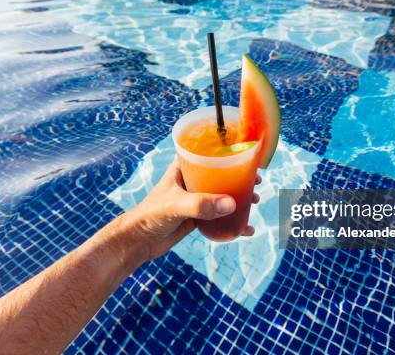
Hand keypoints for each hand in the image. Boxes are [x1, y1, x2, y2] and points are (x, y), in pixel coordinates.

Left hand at [121, 159, 260, 260]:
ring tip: (255, 200)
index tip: (248, 158)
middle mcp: (191, 181)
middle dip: (240, 176)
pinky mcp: (197, 216)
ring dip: (240, 197)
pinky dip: (234, 220)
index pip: (208, 152)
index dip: (229, 153)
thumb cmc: (150, 216)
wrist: (138, 242)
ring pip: (223, 194)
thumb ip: (201, 205)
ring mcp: (195, 199)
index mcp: (184, 168)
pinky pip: (220, 215)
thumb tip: (231, 204)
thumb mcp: (176, 206)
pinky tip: (246, 228)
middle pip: (221, 173)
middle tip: (256, 181)